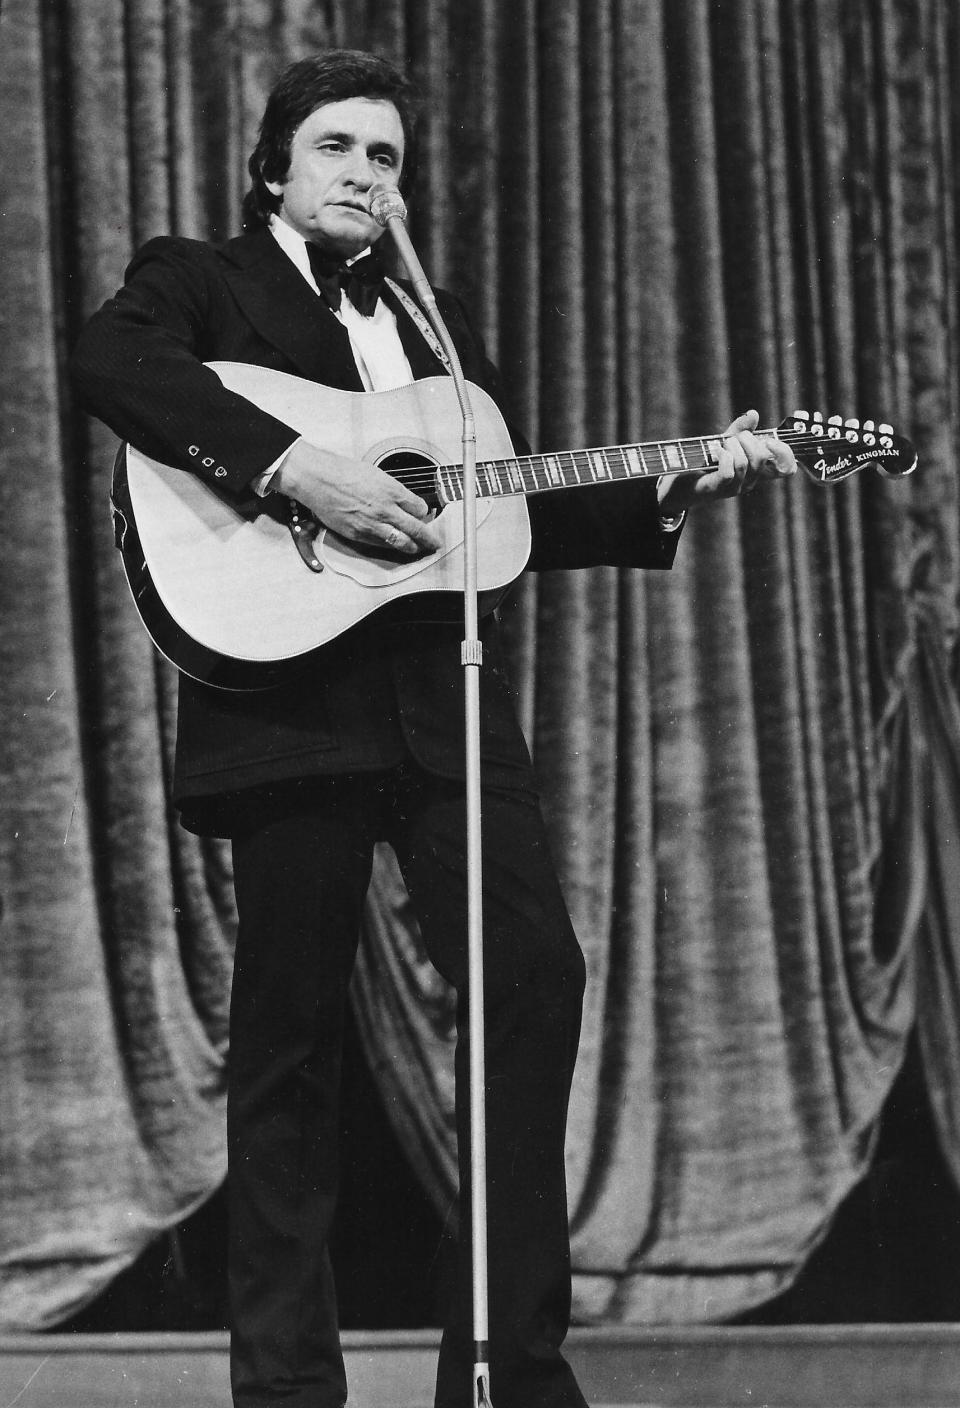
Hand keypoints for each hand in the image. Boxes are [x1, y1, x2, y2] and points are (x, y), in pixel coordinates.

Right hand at [275, 439, 439, 555]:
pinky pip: (381, 545)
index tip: (425, 515)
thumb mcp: (375, 473)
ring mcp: (373, 524)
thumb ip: (391, 489)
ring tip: (418, 550)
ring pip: (401, 542)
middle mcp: (386, 509)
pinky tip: (395, 547)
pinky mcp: (358, 534)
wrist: (318, 479)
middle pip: (417, 529)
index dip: (424, 513)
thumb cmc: (342, 471)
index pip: (420, 508)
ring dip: (413, 548)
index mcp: (392, 490)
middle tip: (435, 543)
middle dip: (429, 539)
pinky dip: (391, 547)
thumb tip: (403, 500)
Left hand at [656, 409, 795, 516]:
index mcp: (757, 471)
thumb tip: (754, 413)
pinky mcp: (719, 488)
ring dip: (731, 445)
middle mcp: (750, 482)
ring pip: (744, 462)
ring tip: (720, 445)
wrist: (681, 484)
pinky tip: (716, 452)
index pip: (786, 469)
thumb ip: (741, 429)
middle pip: (762, 457)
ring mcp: (735, 488)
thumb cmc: (706, 463)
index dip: (785, 452)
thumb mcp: (726, 442)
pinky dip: (722, 455)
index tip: (770, 440)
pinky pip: (730, 471)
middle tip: (733, 438)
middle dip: (747, 439)